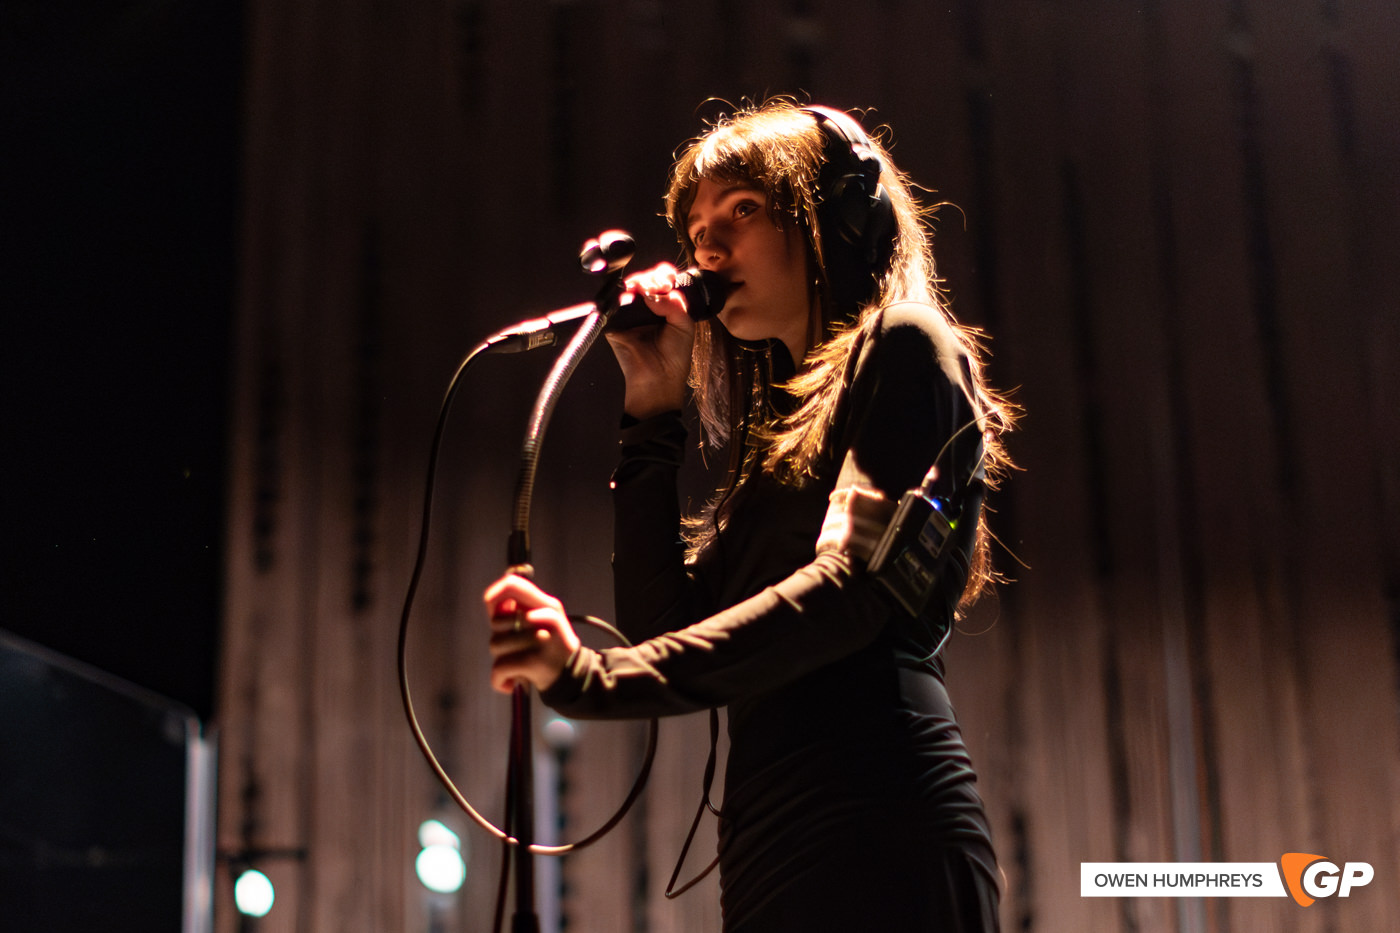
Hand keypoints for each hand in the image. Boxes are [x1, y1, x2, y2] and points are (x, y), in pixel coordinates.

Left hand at [484, 574, 580, 693]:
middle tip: (514, 649)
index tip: (491, 608)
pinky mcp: (535, 661)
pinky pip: (500, 667)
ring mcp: (542, 639)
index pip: (513, 585)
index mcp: (548, 604)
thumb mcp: (539, 623)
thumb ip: (516, 610)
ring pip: (495, 645)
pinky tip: (511, 683)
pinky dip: (500, 680)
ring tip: (518, 666)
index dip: (494, 594)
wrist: (570, 679)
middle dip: (498, 638)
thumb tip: (492, 601)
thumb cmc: (547, 649)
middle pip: (496, 622)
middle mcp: (547, 617)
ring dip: (500, 660)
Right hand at [605, 263, 697, 417]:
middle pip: (647, 280)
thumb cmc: (674, 357)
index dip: (665, 276)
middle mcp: (647, 309)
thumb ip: (674, 304)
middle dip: (654, 277)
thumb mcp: (685, 326)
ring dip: (640, 282)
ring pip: (631, 287)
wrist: (658, 379)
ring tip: (647, 289)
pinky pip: (616, 303)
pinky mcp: (615, 322)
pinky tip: (634, 294)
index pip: (663, 282)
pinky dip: (624, 295)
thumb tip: (652, 292)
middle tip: (659, 285)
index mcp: (665, 308)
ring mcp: (630, 314)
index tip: (668, 281)